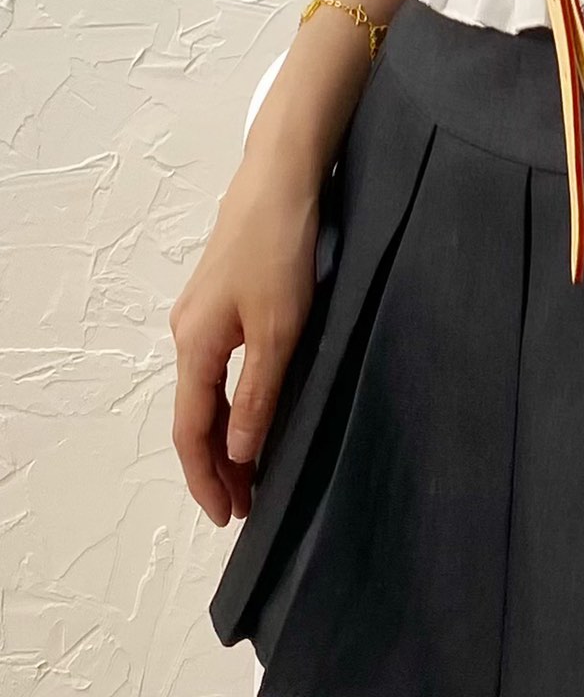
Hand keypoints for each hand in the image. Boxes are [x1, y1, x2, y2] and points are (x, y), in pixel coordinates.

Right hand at [169, 151, 325, 526]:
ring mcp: (204, 316)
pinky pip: (220, 369)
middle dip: (218, 465)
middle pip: (197, 416)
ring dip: (228, 436)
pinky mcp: (224, 300)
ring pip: (209, 393)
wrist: (280, 180)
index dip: (207, 478)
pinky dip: (233, 402)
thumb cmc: (280, 249)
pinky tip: (255, 413)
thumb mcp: (280, 328)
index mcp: (196, 346)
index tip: (227, 516)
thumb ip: (260, 392)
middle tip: (246, 506)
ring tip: (253, 473)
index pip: (193, 430)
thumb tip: (241, 452)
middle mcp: (190, 334)